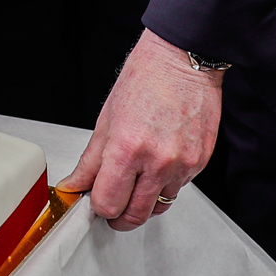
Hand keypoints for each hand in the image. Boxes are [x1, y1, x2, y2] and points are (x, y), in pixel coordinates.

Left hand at [55, 30, 220, 229]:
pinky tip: (159, 159)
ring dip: (144, 199)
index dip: (99, 206)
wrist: (183, 59)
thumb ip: (90, 161)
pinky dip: (165, 182)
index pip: (108, 204)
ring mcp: (183, 164)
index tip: (97, 200)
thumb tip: (75, 185)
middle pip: (135, 216)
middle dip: (120, 215)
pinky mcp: (200, 162)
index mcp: (128, 148)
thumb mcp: (107, 119)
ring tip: (138, 174)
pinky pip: (178, 188)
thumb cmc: (145, 79)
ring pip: (159, 205)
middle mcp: (158, 161)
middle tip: (113, 202)